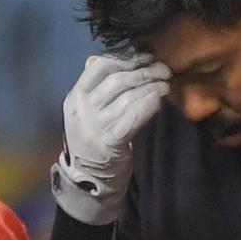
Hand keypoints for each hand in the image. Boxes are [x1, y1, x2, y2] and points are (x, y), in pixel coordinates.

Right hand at [51, 50, 170, 226]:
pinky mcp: (109, 143)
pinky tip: (160, 99)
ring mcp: (94, 127)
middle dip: (144, 70)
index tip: (146, 56)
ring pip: (127, 96)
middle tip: (163, 69)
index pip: (100, 66)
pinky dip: (149, 105)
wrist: (88, 183)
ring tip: (166, 84)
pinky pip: (133, 117)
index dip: (126, 57)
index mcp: (74, 98)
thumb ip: (98, 88)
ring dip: (151, 86)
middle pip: (117, 79)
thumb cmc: (94, 142)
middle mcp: (81, 110)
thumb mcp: (87, 113)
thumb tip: (123, 57)